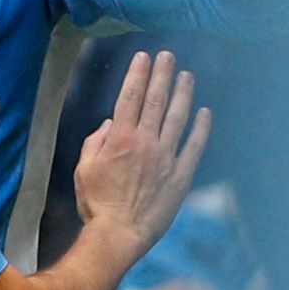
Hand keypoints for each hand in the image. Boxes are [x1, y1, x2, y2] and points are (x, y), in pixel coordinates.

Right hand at [73, 51, 209, 256]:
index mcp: (119, 139)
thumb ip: (95, 142)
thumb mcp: (83, 170)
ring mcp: (166, 158)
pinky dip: (201, 128)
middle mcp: (145, 143)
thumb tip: (109, 124)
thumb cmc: (96, 203)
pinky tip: (205, 112)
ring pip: (177, 118)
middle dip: (162, 74)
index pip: (130, 97)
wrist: (119, 233)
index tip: (144, 57)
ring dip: (183, 94)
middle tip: (168, 56)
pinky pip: (194, 146)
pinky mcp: (181, 175)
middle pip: (156, 101)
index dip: (138, 74)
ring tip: (187, 76)